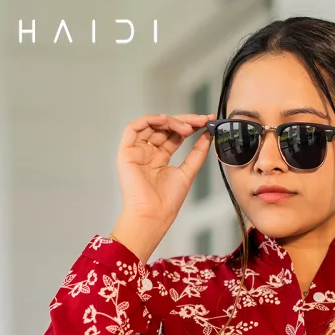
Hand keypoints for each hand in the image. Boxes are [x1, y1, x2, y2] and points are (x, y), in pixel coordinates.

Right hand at [115, 112, 215, 226]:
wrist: (154, 215)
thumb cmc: (167, 202)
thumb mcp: (188, 172)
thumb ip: (197, 153)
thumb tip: (208, 136)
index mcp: (160, 159)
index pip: (174, 136)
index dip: (190, 127)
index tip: (206, 122)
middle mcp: (148, 153)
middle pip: (164, 128)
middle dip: (184, 122)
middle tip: (201, 121)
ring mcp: (137, 152)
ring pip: (151, 125)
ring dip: (170, 121)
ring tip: (187, 127)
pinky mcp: (126, 152)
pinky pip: (133, 127)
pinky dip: (149, 119)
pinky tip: (165, 120)